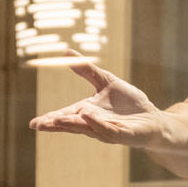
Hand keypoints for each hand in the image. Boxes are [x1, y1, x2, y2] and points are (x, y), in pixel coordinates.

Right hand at [29, 62, 173, 148]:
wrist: (153, 118)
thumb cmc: (129, 103)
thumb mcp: (106, 81)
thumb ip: (86, 70)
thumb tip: (66, 52)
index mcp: (87, 113)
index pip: (65, 116)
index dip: (50, 120)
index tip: (34, 123)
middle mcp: (94, 124)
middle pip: (71, 125)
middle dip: (55, 125)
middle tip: (39, 125)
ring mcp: (107, 131)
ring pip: (86, 128)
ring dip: (71, 124)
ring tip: (56, 120)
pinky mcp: (122, 134)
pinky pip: (108, 129)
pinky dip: (96, 123)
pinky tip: (86, 114)